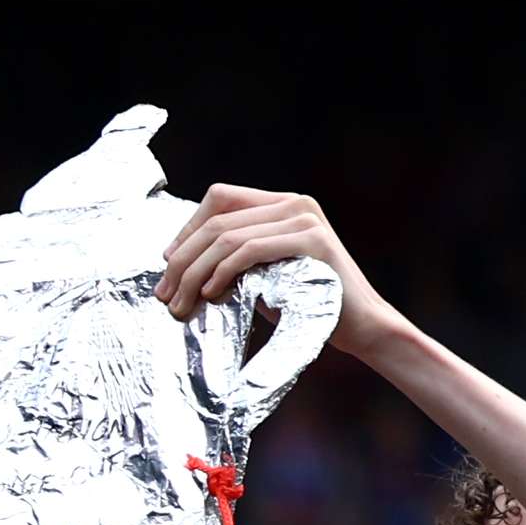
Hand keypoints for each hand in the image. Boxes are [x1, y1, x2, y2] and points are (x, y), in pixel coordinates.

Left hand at [156, 186, 406, 357]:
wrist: (360, 326)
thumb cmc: (307, 305)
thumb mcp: (263, 273)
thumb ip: (233, 258)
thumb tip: (176, 263)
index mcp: (282, 204)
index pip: (220, 198)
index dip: (187, 229)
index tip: (168, 265)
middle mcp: (294, 203)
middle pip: (218, 219)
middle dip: (183, 259)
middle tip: (164, 294)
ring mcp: (305, 219)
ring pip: (227, 236)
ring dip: (194, 273)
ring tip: (180, 303)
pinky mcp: (312, 242)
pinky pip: (250, 251)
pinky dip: (222, 272)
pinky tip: (209, 293)